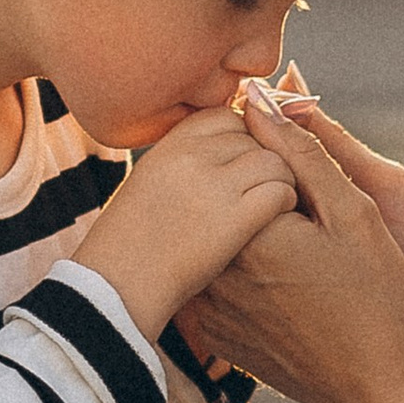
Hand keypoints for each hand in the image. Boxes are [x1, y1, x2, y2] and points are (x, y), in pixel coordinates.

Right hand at [73, 107, 295, 336]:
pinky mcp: (233, 218)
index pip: (225, 116)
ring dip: (282, 180)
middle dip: (265, 158)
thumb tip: (221, 151)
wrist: (118, 286)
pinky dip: (286, 203)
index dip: (243, 137)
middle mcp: (191, 157)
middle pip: (253, 137)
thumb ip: (184, 161)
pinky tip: (276, 219)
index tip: (242, 165)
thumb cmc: (130, 244)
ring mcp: (213, 185)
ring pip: (274, 161)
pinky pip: (279, 192)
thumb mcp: (149, 182)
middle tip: (262, 188)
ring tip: (273, 204)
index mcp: (169, 145)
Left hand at [236, 82, 403, 402]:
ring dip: (246, 227)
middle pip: (221, 195)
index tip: (318, 183)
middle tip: (318, 228)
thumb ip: (306, 147)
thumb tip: (265, 93)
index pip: (238, 155)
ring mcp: (208, 306)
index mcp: (248, 228)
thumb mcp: (357, 212)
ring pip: (216, 236)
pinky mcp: (213, 334)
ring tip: (306, 260)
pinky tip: (290, 290)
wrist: (384, 395)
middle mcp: (215, 267)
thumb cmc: (384, 302)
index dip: (279, 152)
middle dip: (258, 187)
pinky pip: (216, 278)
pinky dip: (241, 270)